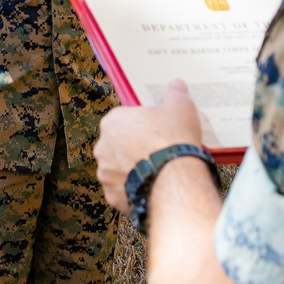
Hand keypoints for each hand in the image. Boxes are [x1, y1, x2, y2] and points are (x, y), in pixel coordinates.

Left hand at [95, 79, 202, 211]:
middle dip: (135, 146)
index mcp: (113, 121)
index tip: (155, 126)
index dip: (141, 122)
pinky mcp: (113, 196)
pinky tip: (153, 185)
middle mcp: (103, 147)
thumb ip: (175, 94)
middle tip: (158, 148)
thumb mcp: (180, 107)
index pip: (123, 117)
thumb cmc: (172, 142)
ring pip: (120, 168)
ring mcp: (106, 174)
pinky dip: (135, 188)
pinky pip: (123, 190)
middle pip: (119, 143)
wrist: (174, 181)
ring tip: (158, 169)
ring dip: (134, 168)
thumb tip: (176, 86)